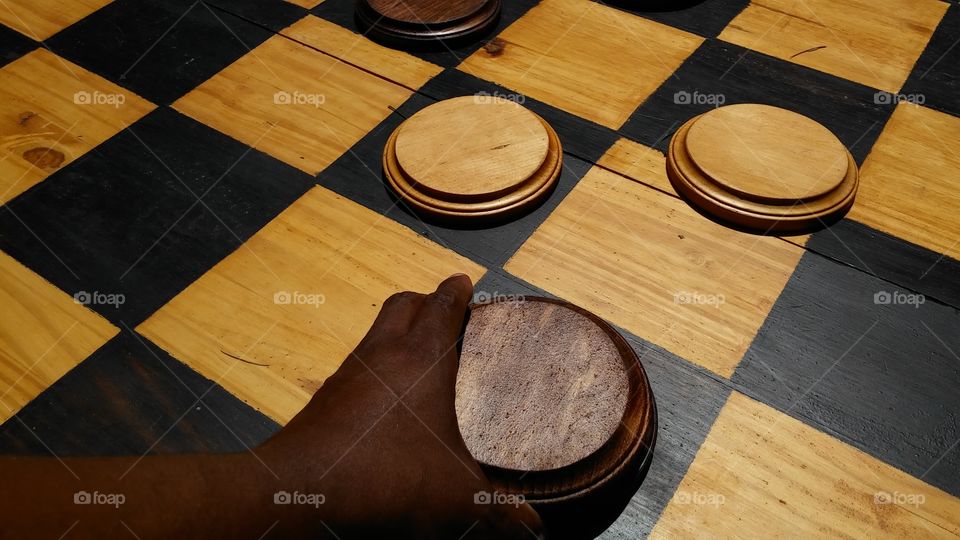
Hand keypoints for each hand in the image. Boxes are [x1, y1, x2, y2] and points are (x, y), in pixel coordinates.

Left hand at [261, 274, 543, 538]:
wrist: (303, 490)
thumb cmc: (388, 476)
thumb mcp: (455, 496)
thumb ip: (498, 511)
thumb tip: (533, 529)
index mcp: (421, 358)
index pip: (441, 305)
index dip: (456, 290)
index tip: (464, 280)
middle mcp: (382, 354)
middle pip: (402, 304)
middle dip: (424, 299)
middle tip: (442, 308)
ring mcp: (348, 375)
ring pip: (375, 332)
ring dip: (396, 331)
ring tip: (416, 353)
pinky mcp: (325, 400)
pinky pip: (355, 367)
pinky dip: (375, 367)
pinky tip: (383, 399)